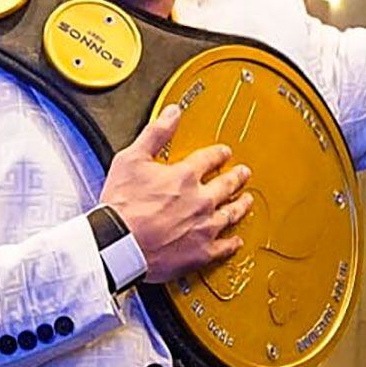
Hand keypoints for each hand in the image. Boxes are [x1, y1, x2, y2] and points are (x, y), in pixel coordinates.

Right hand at [99, 104, 251, 283]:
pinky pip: (224, 248)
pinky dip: (232, 243)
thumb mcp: (131, 159)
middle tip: (243, 173)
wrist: (119, 244)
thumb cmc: (122, 207)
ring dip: (241, 206)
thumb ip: (155, 133)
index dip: (218, 154)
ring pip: (231, 214)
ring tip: (247, 201)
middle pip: (226, 185)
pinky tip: (236, 241)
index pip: (209, 159)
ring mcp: (203, 228)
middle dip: (236, 177)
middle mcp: (200, 201)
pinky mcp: (201, 253)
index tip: (224, 153)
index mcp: (184, 177)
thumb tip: (172, 113)